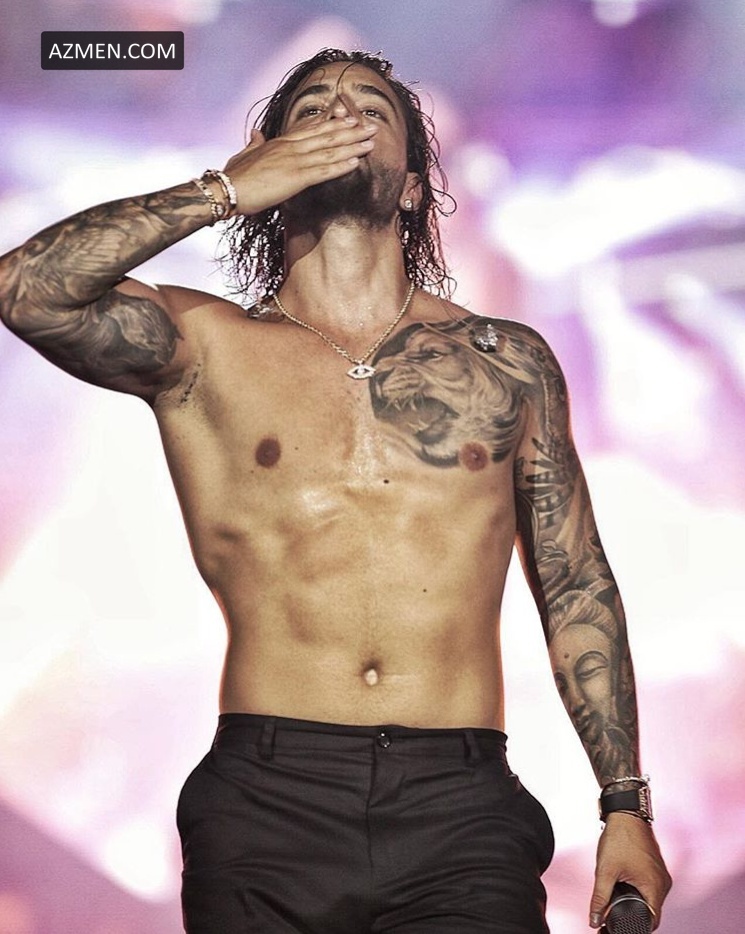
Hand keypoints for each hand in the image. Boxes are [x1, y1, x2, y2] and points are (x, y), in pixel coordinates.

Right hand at [222, 116, 377, 215]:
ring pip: (329, 150)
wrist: (225, 189)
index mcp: (279, 143)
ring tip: (371, 141)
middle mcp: (290, 147)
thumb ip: (253, 143)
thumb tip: (256, 133)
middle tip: (370, 125)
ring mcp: (294, 161)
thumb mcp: (244, 155)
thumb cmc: (233, 176)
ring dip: (352, 146)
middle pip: (325, 135)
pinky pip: (323, 171)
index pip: (310, 128)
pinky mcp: (295, 178)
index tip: (348, 115)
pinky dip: (340, 166)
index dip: (330, 121)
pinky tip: (355, 163)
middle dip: (350, 130)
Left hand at [589, 813, 671, 929]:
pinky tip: (624, 890)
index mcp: (655, 887)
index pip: (651, 921)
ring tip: (615, 903)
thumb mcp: (605, 870)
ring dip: (635, 903)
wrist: (626, 812)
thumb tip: (594, 919)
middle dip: (632, 915)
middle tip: (610, 917)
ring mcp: (661, 875)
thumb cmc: (620, 837)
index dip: (634, 925)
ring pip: (649, 899)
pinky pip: (649, 888)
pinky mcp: (656, 869)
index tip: (617, 926)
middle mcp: (663, 884)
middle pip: (650, 911)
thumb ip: (600, 898)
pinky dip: (638, 892)